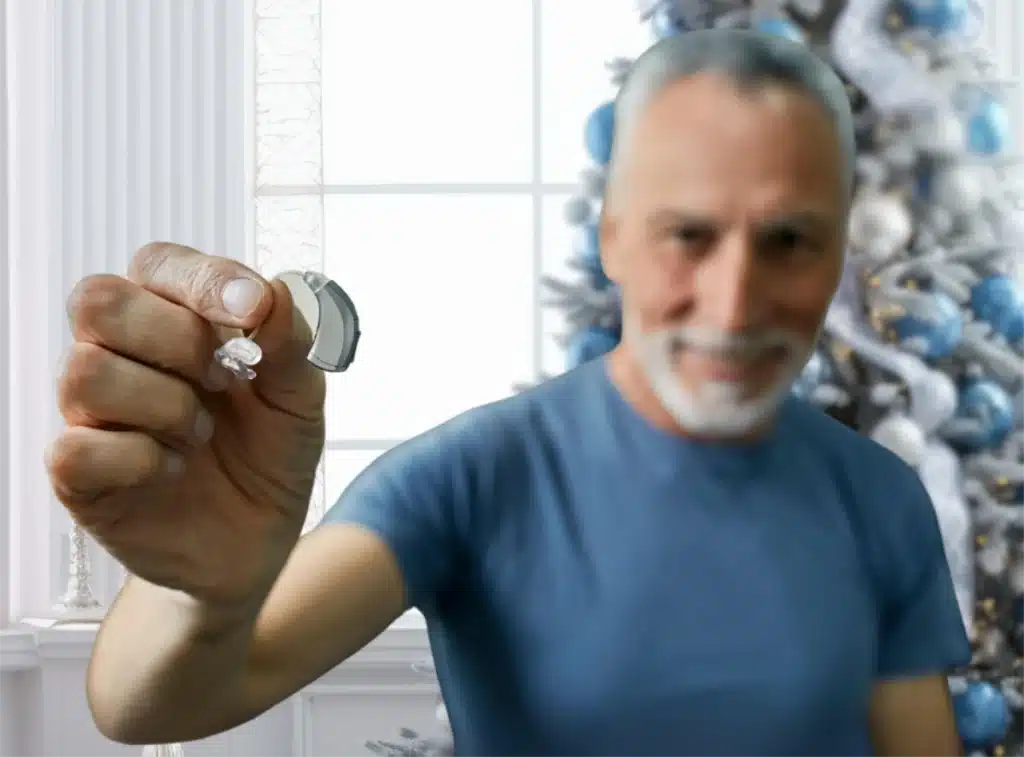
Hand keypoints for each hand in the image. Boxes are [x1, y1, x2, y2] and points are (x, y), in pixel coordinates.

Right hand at [47, 243, 326, 609]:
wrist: (258, 541)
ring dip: (165, 405)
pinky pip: (77, 448)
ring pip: (85, 372)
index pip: (158, 264)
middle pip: (97, 300)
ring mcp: (94, 414)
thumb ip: (290, 344)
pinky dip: (141, 459)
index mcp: (175, 320)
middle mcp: (123, 355)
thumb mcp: (299, 398)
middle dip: (175, 339)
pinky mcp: (80, 475)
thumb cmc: (269, 458)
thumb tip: (274, 294)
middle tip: (221, 379)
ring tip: (201, 434)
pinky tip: (174, 469)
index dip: (202, 280)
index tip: (253, 310)